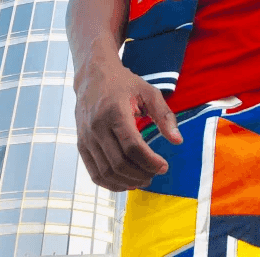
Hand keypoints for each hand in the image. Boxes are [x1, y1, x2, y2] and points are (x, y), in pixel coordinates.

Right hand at [74, 57, 182, 191]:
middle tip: (155, 174)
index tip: (164, 166)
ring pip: (106, 172)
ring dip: (127, 182)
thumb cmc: (123, 83)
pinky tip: (126, 182)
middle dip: (141, 174)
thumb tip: (178, 141)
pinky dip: (110, 183)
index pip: (132, 147)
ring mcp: (86, 138)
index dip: (149, 161)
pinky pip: (94, 173)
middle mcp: (97, 127)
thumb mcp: (148, 92)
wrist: (93, 76)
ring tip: (143, 179)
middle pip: (119, 163)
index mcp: (115, 112)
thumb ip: (164, 115)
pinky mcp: (81, 145)